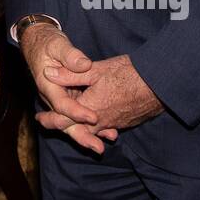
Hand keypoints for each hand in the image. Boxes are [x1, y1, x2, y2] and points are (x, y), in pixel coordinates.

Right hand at [19, 23, 117, 153]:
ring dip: (90, 132)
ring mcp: (61, 100)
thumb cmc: (48, 43)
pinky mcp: (69, 98)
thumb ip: (70, 55)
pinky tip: (109, 129)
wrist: (39, 43)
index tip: (94, 117)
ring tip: (109, 139)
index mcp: (47, 85)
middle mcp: (53, 97)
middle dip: (82, 135)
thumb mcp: (58, 44)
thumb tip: (84, 64)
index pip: (62, 104)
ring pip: (73, 121)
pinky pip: (79, 115)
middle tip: (98, 147)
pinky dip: (92, 124)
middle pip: (66, 121)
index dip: (77, 112)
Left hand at [37, 53, 162, 141]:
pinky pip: (105, 128)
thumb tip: (47, 73)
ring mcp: (114, 124)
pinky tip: (94, 120)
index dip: (50, 119)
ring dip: (78, 127)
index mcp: (90, 108)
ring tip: (69, 122)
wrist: (160, 83)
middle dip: (62, 125)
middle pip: (76, 129)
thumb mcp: (95, 69)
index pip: (64, 120)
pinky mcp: (125, 122)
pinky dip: (95, 126)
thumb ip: (70, 74)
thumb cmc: (128, 73)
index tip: (39, 118)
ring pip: (91, 130)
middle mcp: (101, 121)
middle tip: (47, 122)